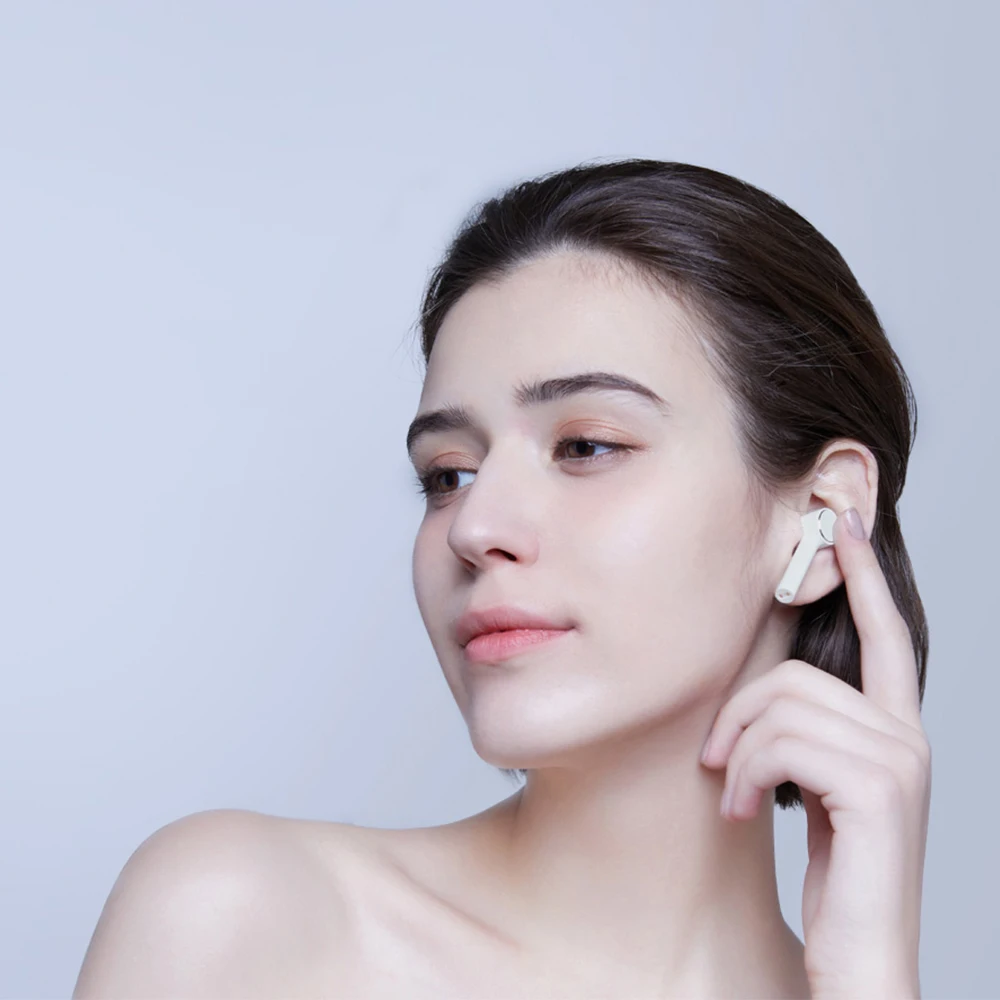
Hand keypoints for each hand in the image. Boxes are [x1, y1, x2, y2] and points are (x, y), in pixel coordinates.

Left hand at [699, 507, 930, 998]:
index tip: (844, 525)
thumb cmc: (837, 876)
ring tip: (738, 795)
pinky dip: (747, 775)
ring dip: (738, 753)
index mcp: (893, 730)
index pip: (884, 634)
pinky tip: (748, 812)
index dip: (863, 576)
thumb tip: (761, 688)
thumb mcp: (817, 787)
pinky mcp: (877, 789)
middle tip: (722, 766)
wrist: (860, 961)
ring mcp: (898, 760)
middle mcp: (907, 736)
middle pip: (793, 674)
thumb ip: (805, 732)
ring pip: (779, 705)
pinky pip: (781, 742)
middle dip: (738, 716)